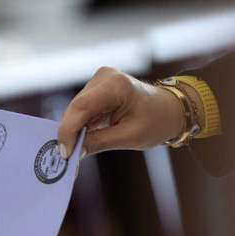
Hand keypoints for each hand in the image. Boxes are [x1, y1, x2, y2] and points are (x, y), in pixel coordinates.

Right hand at [58, 67, 186, 157]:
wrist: (169, 109)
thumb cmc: (156, 122)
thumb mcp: (129, 137)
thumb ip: (99, 142)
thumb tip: (74, 152)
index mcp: (117, 85)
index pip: (82, 107)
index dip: (69, 130)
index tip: (65, 153)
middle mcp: (104, 77)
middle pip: (76, 108)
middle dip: (69, 133)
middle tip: (66, 158)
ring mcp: (99, 81)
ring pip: (76, 110)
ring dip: (74, 131)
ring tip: (73, 152)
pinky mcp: (97, 88)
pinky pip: (81, 110)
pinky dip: (80, 126)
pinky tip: (80, 141)